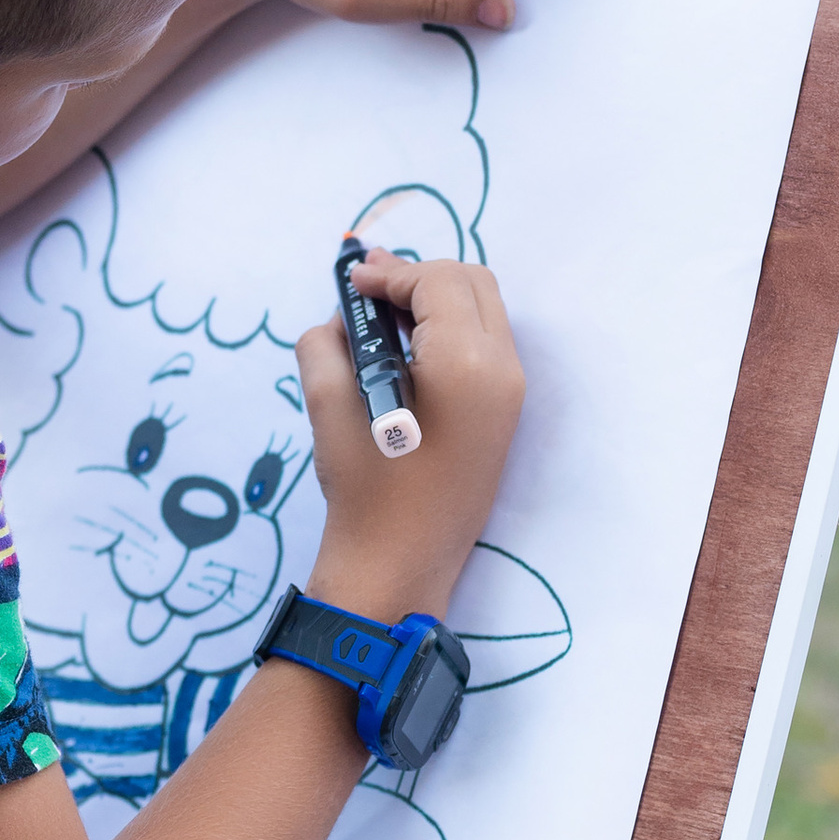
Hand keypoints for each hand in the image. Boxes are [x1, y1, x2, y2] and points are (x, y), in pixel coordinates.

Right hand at [298, 252, 522, 622]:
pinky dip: (448, 331)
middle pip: (471, 283)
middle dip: (418, 278)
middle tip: (368, 291)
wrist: (400, 567)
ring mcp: (511, 393)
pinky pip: (484, 344)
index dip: (390, 273)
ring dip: (435, 302)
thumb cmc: (364, 492)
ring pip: (482, 309)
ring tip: (382, 316)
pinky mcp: (504, 413)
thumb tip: (344, 317)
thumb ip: (327, 343)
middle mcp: (502, 371)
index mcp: (465, 364)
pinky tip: (405, 349)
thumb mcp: (329, 408)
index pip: (436, 282)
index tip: (350, 284)